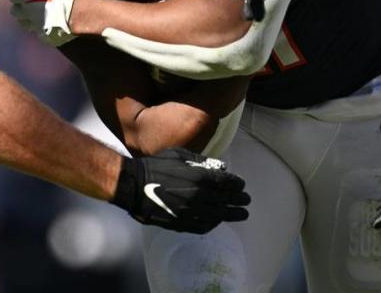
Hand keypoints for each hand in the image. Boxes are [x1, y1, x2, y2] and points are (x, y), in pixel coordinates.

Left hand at [6, 0, 95, 45]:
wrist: (80, 12)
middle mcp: (25, 8)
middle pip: (14, 5)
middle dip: (20, 2)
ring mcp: (33, 24)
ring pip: (21, 21)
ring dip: (26, 16)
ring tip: (37, 12)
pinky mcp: (42, 36)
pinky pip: (36, 31)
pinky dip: (40, 27)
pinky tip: (48, 22)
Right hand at [110, 147, 250, 233]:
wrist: (133, 186)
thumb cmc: (155, 166)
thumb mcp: (178, 154)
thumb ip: (200, 160)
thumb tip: (220, 166)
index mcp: (198, 177)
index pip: (225, 182)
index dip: (236, 184)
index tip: (242, 185)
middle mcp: (197, 196)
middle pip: (225, 200)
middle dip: (238, 200)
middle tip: (247, 201)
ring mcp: (190, 212)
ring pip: (217, 215)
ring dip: (231, 214)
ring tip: (241, 214)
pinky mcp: (181, 223)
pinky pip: (203, 226)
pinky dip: (214, 224)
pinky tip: (218, 221)